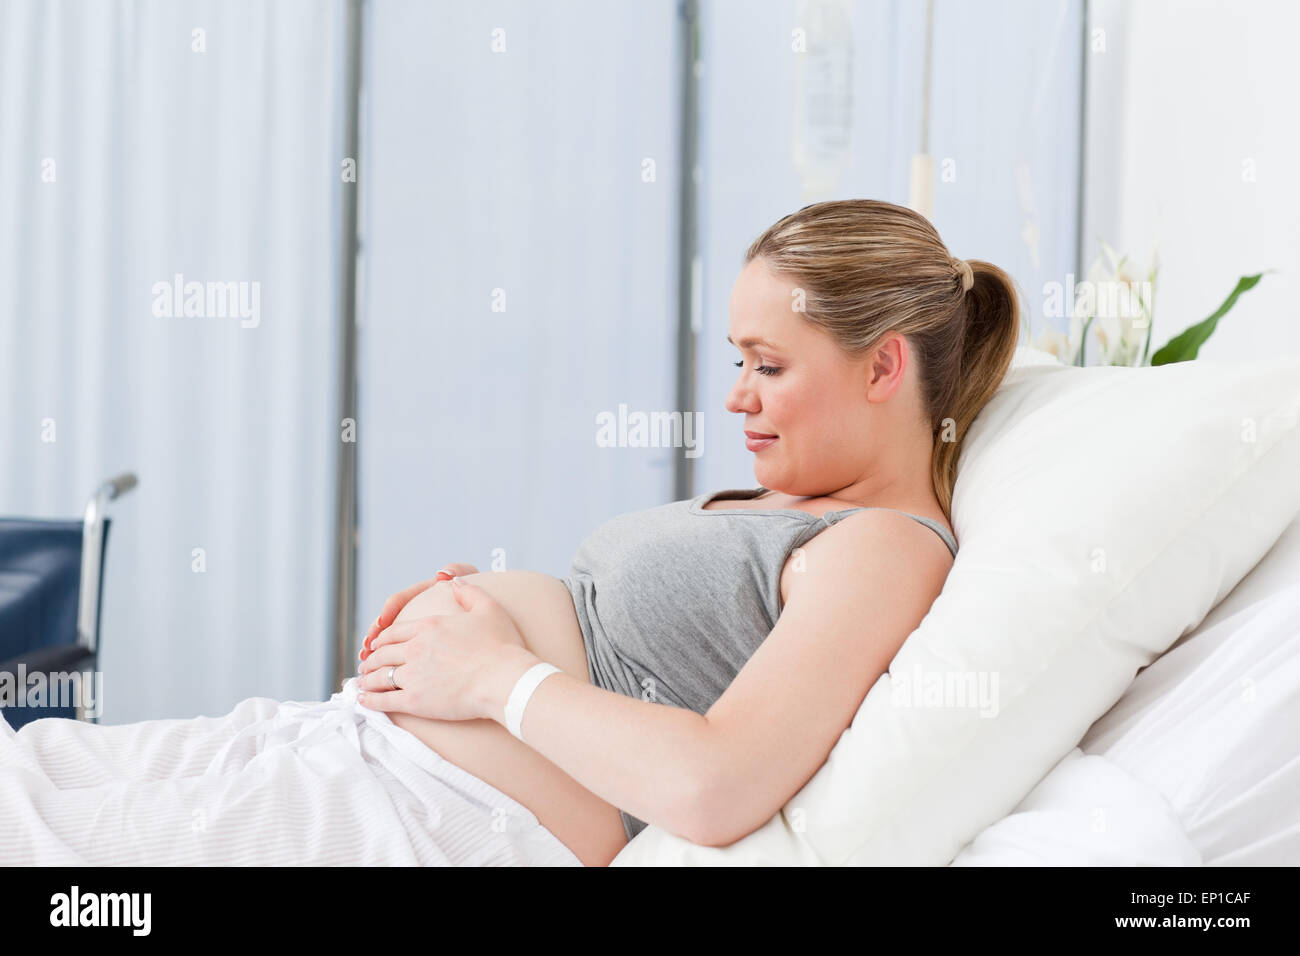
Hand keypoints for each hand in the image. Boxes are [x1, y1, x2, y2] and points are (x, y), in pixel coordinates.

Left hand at [357, 577, 533, 721]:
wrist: (504, 680)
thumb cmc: (501, 646)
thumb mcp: (489, 609)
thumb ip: (470, 592)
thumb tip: (454, 581)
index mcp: (429, 627)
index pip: (394, 632)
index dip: (381, 639)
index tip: (375, 644)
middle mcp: (415, 648)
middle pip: (383, 654)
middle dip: (371, 659)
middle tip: (366, 665)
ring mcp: (412, 675)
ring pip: (379, 676)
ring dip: (367, 679)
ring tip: (362, 683)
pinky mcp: (414, 700)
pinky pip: (384, 700)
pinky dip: (369, 700)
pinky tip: (363, 700)